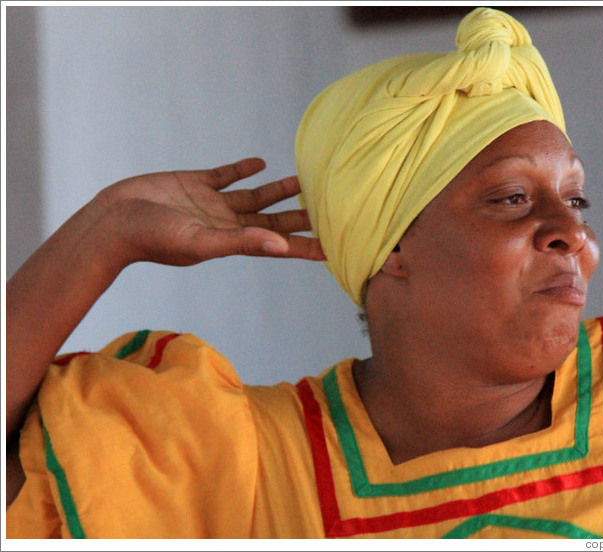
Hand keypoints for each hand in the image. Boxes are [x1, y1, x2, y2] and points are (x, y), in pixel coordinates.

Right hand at [92, 157, 324, 266]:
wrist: (113, 219)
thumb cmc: (153, 238)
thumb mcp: (202, 242)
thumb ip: (241, 242)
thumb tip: (281, 246)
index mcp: (232, 240)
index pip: (278, 245)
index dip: (305, 247)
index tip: (333, 248)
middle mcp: (226, 222)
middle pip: (272, 219)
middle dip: (300, 216)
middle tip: (330, 208)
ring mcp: (211, 203)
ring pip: (254, 196)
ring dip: (278, 189)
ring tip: (304, 180)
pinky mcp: (194, 184)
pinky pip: (225, 176)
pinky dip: (242, 170)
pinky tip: (260, 163)